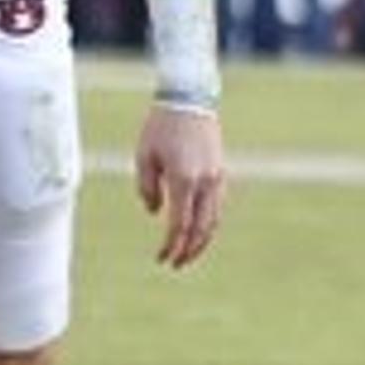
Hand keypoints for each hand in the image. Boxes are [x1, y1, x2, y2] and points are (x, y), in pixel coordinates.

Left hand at [133, 100, 225, 267]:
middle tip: (176, 264)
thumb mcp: (144, 157)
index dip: (170, 246)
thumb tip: (155, 212)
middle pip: (201, 229)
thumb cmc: (161, 126)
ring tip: (189, 253)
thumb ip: (147, 188)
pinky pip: (217, 205)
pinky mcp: (220, 172)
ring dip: (202, 240)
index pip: (179, 225)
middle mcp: (204, 182)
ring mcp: (216, 177)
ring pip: (214, 219)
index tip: (161, 258)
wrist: (189, 99)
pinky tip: (198, 229)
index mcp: (183, 180)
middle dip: (188, 250)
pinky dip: (209, 223)